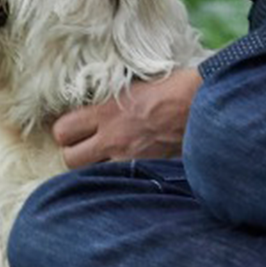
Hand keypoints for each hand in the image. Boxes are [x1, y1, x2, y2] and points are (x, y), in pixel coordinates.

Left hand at [51, 69, 201, 167]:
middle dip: (74, 155)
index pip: (62, 130)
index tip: (72, 130)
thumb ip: (110, 102)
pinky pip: (120, 181)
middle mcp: (112, 136)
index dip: (64, 133)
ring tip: (105, 161)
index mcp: (105, 110)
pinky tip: (126, 172)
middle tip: (86, 148)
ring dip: (94, 170)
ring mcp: (128, 156)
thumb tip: (95, 111)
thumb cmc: (173, 86)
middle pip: (70, 159)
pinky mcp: (147, 169)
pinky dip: (119, 179)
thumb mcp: (133, 85)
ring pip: (91, 176)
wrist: (203, 102)